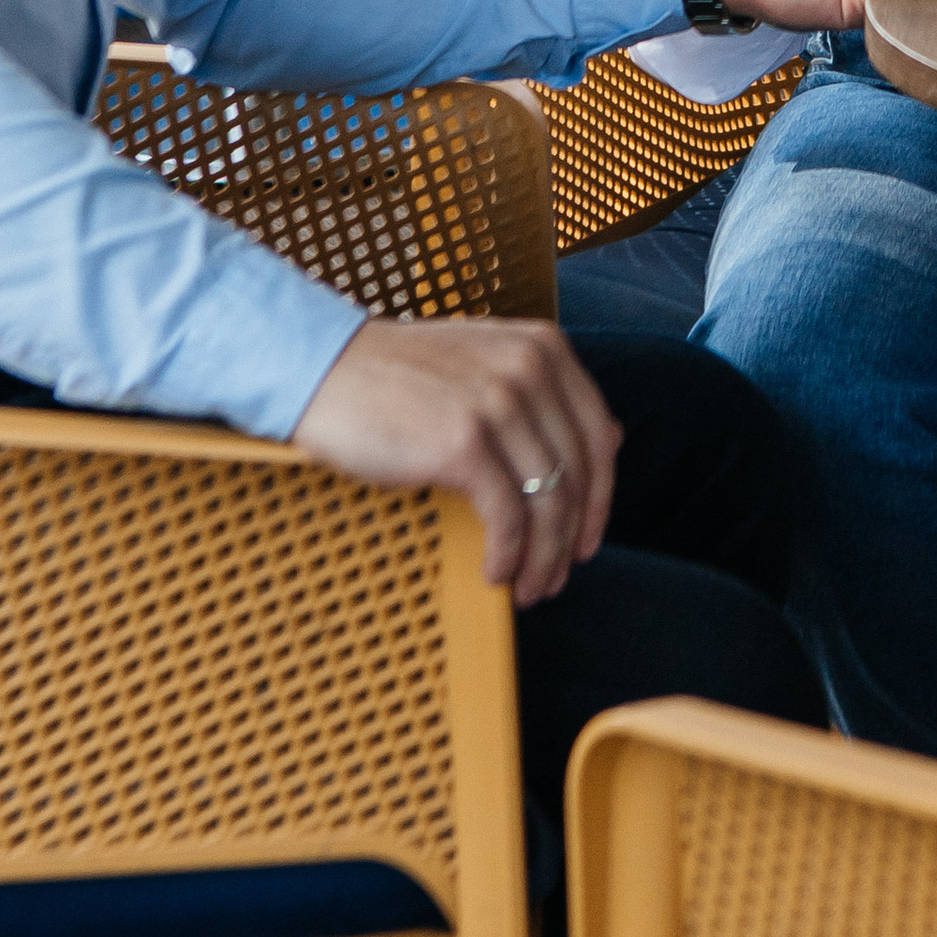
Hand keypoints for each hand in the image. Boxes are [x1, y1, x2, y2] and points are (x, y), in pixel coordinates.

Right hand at [293, 315, 621, 603]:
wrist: (324, 368)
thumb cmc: (400, 375)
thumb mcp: (486, 362)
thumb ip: (543, 392)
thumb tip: (612, 440)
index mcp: (543, 347)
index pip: (598, 434)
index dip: (600, 497)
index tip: (586, 538)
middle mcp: (529, 369)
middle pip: (577, 475)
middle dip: (571, 539)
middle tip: (555, 577)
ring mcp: (497, 404)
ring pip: (548, 503)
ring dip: (543, 559)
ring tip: (528, 589)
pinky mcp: (461, 443)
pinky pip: (507, 517)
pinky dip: (509, 556)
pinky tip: (495, 575)